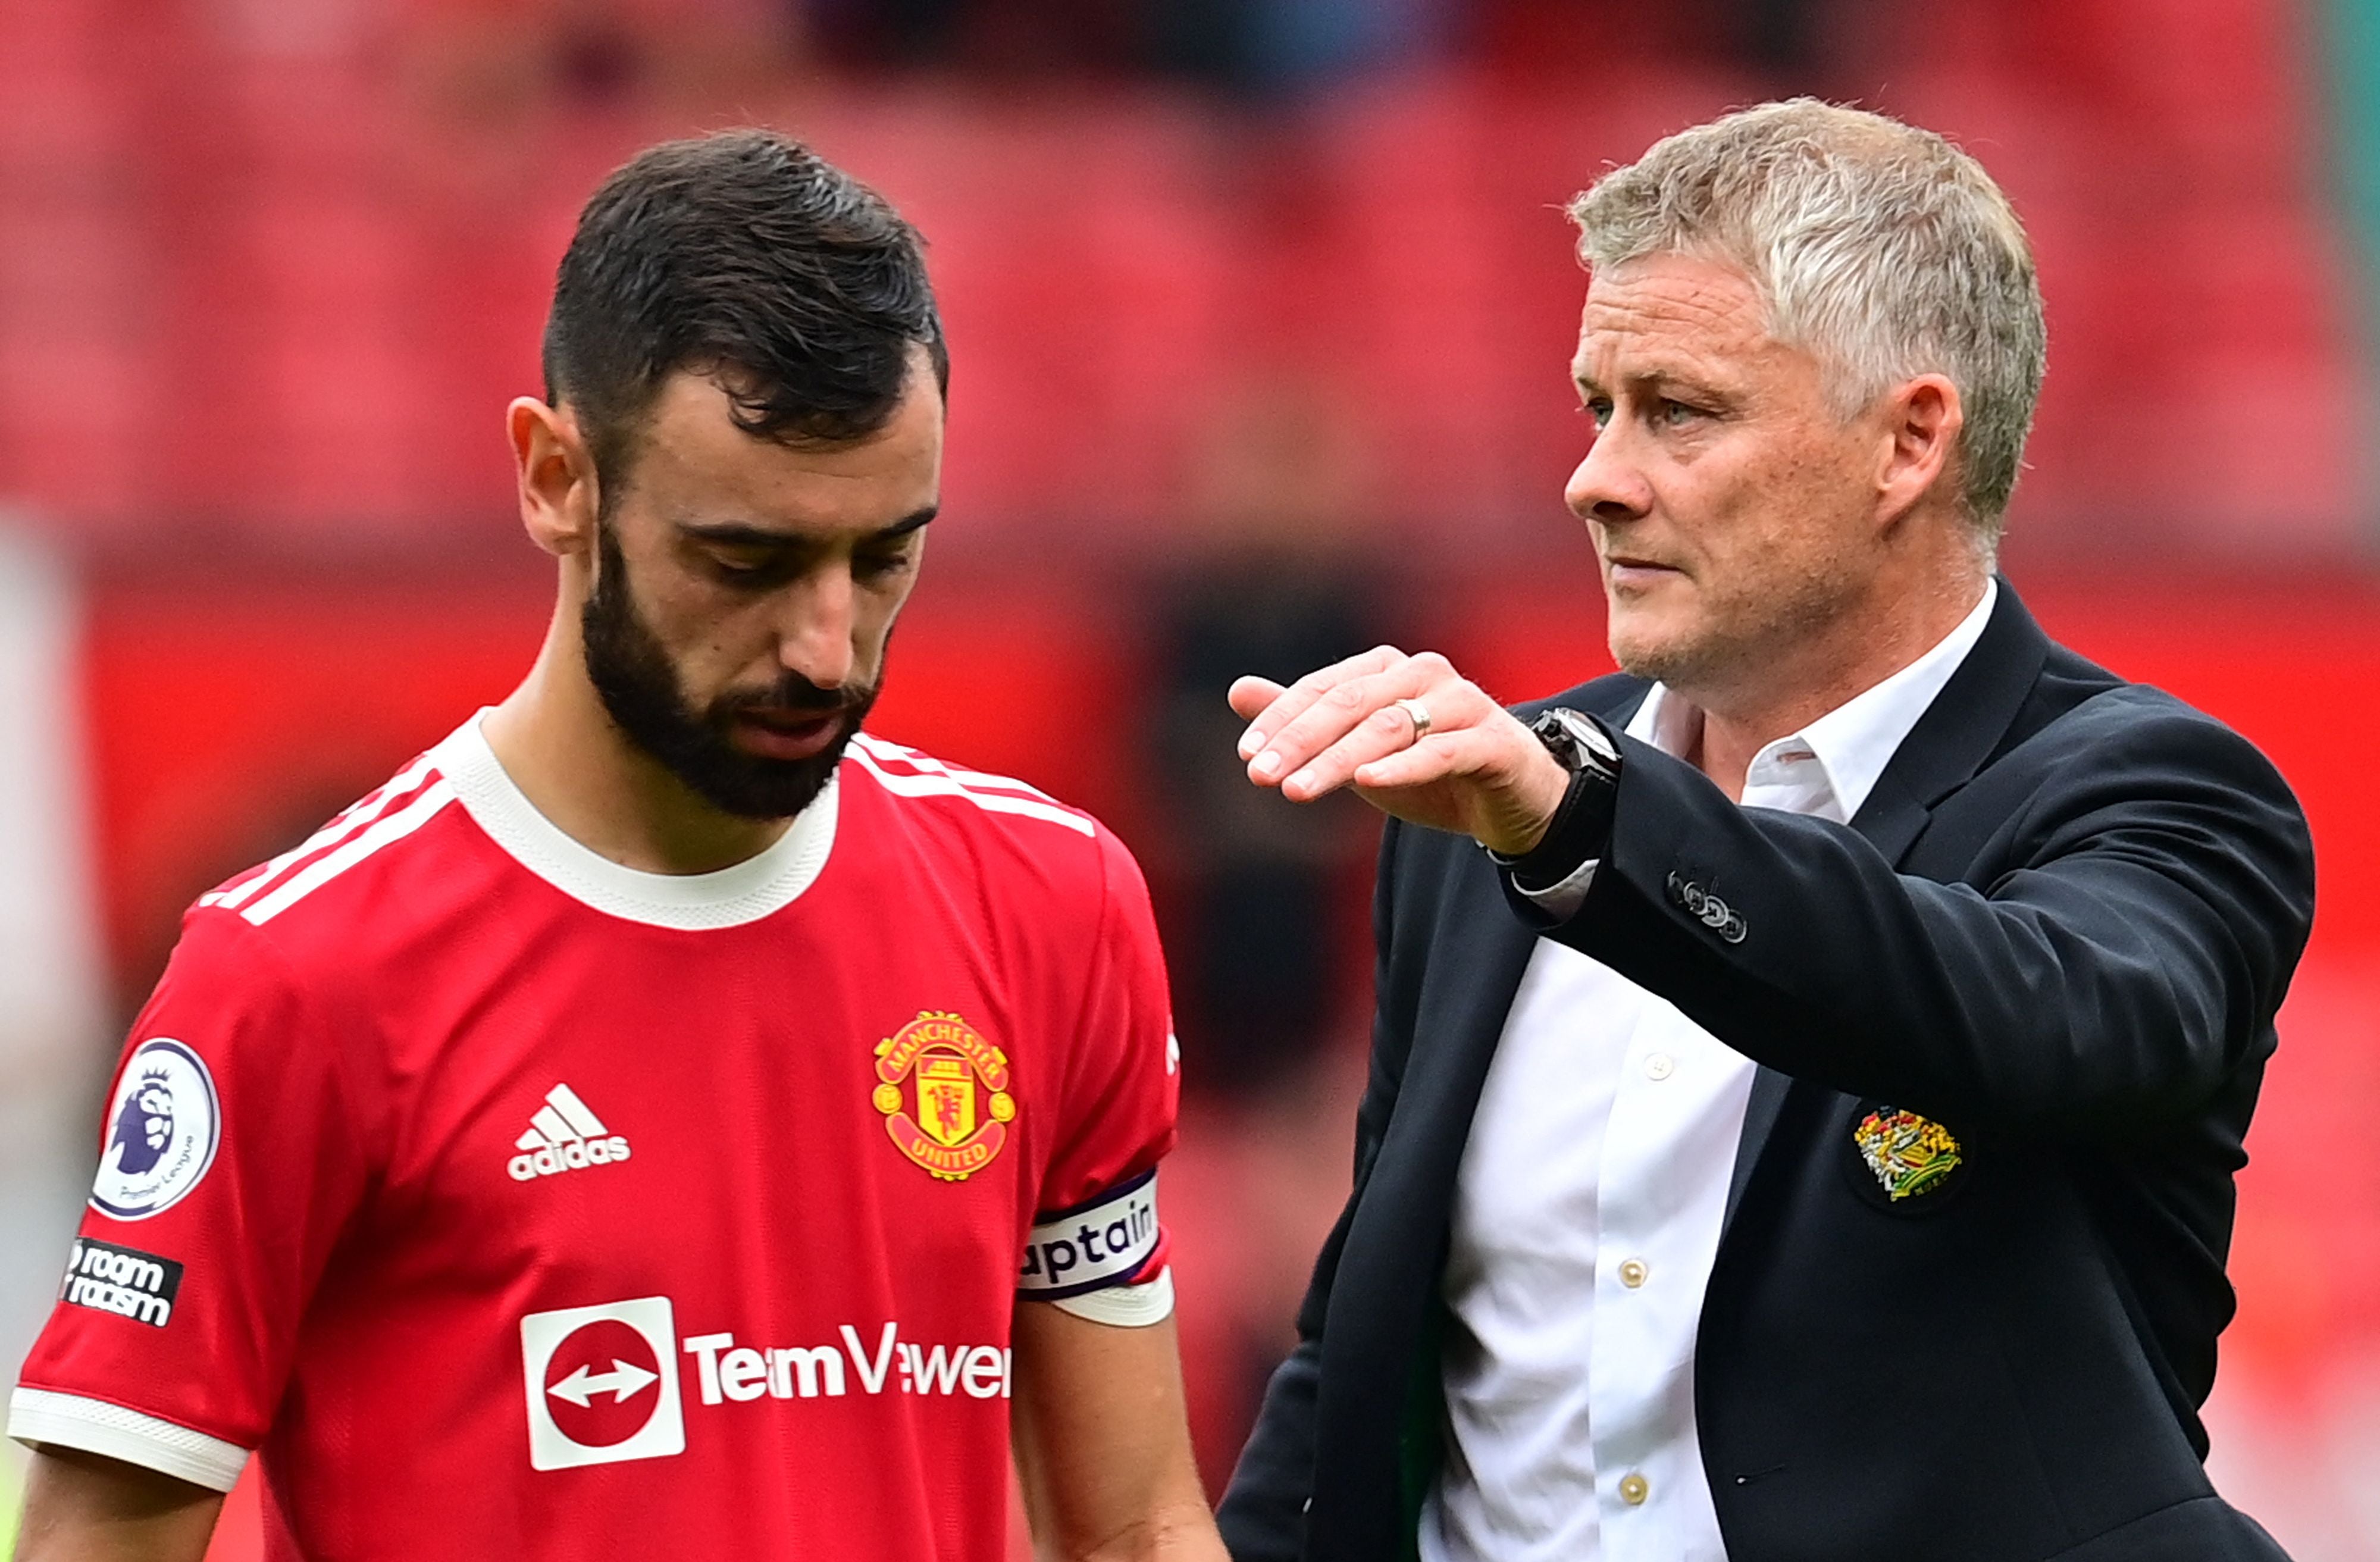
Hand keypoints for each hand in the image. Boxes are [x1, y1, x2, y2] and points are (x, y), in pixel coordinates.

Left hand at [1229, 646, 1571, 856]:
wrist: (1514, 798)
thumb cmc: (1431, 768)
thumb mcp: (1358, 749)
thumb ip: (1304, 722)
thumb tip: (1237, 690)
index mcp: (1388, 669)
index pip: (1323, 689)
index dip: (1282, 720)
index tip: (1246, 756)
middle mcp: (1424, 675)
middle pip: (1350, 703)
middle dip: (1300, 740)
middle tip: (1260, 776)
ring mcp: (1463, 704)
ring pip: (1389, 726)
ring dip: (1338, 759)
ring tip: (1298, 790)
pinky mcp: (1493, 741)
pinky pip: (1442, 750)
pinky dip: (1404, 765)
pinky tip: (1369, 782)